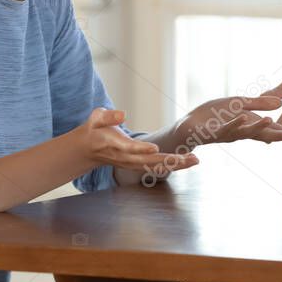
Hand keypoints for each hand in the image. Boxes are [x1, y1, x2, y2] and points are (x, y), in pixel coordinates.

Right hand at [79, 108, 197, 172]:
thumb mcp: (96, 118)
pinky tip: (188, 162)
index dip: (140, 149)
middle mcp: (125, 157)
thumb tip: (123, 114)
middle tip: (189, 158)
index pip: (128, 148)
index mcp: (114, 144)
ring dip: (175, 164)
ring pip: (155, 167)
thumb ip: (108, 116)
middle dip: (169, 160)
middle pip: (149, 162)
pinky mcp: (137, 165)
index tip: (154, 148)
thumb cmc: (94, 130)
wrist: (87, 150)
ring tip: (195, 160)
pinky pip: (156, 167)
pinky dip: (172, 165)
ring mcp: (132, 163)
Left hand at [181, 96, 281, 145]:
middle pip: (263, 134)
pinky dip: (234, 123)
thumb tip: (280, 104)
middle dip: (280, 135)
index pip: (270, 130)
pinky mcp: (211, 132)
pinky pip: (224, 128)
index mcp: (248, 125)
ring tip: (270, 121)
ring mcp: (226, 133)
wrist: (188, 125)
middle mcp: (240, 132)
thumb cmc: (212, 116)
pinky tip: (242, 117)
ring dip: (258, 127)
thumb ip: (258, 104)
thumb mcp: (238, 104)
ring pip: (245, 131)